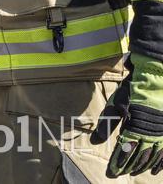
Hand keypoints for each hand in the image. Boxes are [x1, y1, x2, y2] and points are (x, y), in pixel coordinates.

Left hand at [91, 53, 162, 176]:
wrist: (154, 80)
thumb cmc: (132, 91)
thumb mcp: (116, 105)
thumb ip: (107, 123)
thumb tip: (96, 139)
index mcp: (135, 127)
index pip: (126, 149)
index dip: (119, 161)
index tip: (112, 170)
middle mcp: (150, 133)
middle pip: (139, 155)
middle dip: (128, 165)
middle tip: (119, 173)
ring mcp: (161, 133)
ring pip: (152, 155)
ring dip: (143, 166)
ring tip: (134, 172)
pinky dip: (160, 163)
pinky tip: (155, 171)